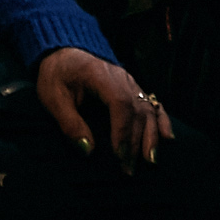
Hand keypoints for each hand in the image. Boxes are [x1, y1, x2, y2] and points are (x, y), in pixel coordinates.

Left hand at [34, 48, 169, 169]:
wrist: (63, 50)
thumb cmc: (57, 74)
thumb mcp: (53, 97)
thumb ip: (69, 123)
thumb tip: (87, 150)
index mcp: (100, 75)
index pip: (119, 102)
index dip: (122, 130)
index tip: (119, 155)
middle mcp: (121, 76)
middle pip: (136, 109)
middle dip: (135, 141)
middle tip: (128, 168)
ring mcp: (129, 81)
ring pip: (147, 108)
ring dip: (150, 135)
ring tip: (150, 161)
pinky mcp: (132, 87)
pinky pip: (152, 103)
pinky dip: (161, 121)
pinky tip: (167, 137)